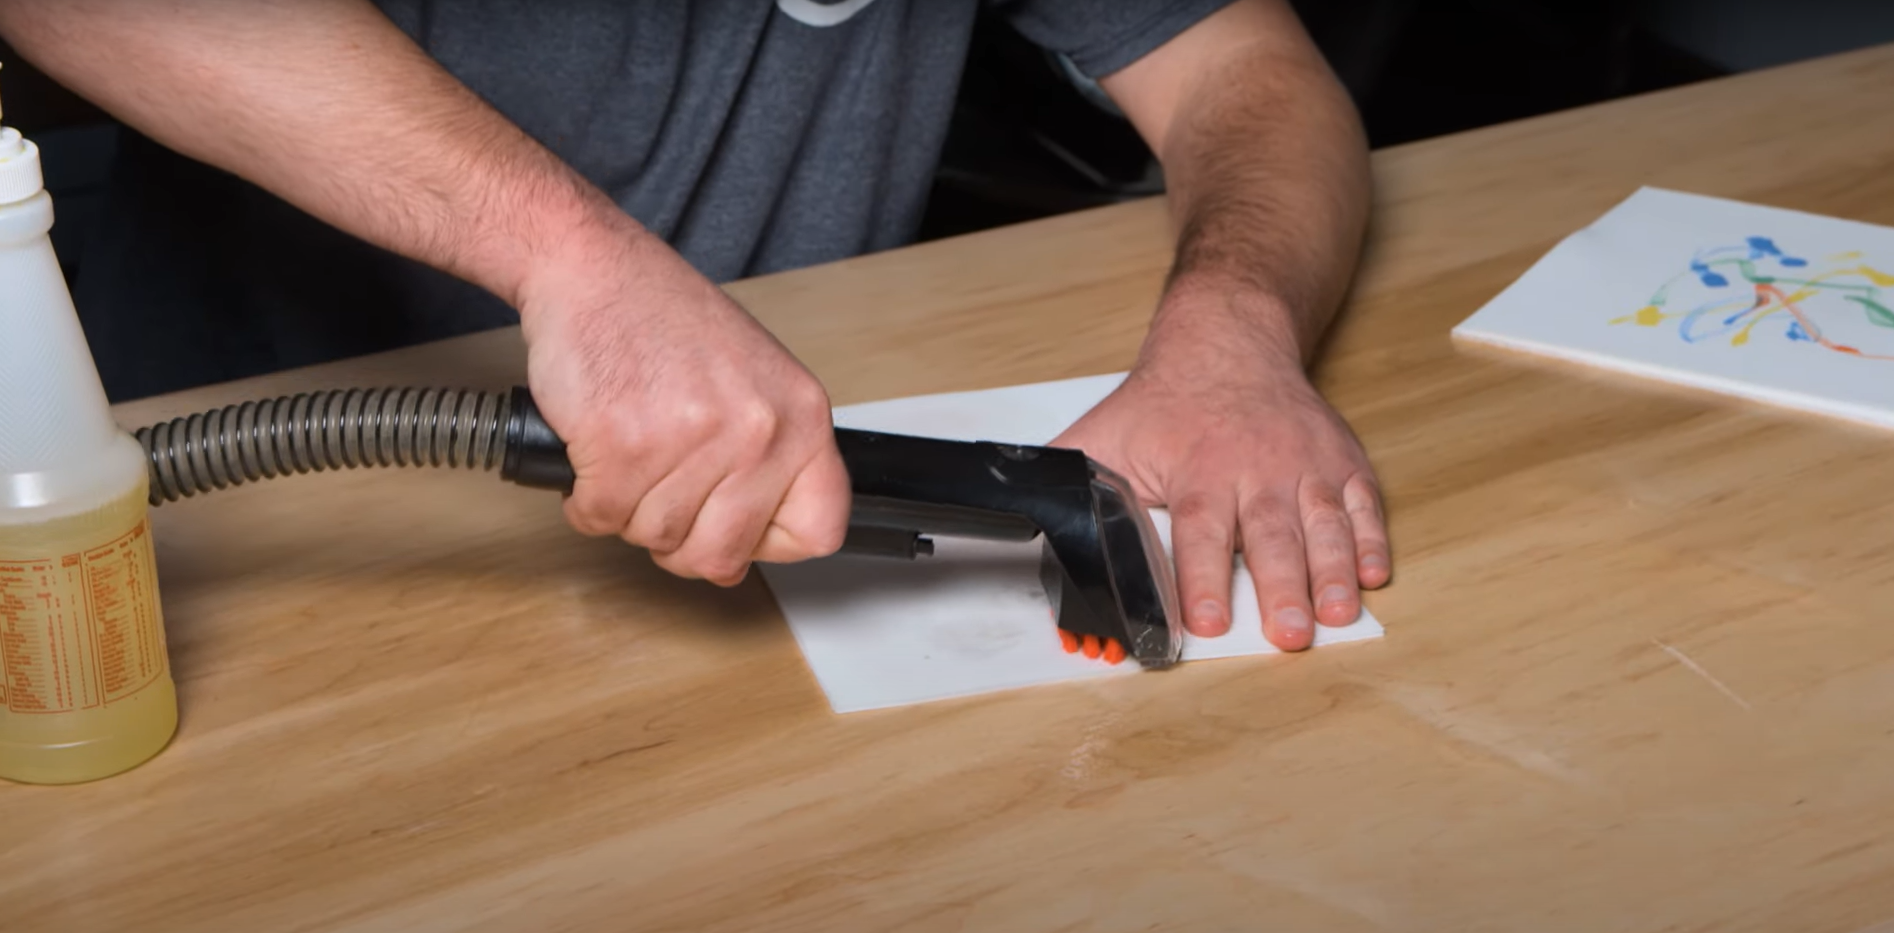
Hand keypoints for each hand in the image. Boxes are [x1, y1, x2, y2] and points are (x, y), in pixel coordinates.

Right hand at [516, 226, 850, 584]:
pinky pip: (601, 517)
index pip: (817, 531)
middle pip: (722, 556)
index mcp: (802, 417)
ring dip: (628, 512)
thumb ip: (766, 461)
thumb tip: (745, 551)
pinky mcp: (624, 443)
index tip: (737, 530)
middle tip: (660, 500)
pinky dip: (586, 501)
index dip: (767, 544)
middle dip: (680, 543)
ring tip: (628, 458)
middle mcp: (758, 430)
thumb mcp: (755, 383)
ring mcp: (692, 438)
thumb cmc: (666, 321)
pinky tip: (595, 457)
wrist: (596, 269)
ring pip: (656, 537)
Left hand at [1052, 303, 1388, 650]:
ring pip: (1324, 525)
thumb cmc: (1166, 402)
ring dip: (1333, 573)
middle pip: (1270, 536)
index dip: (1203, 579)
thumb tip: (1021, 516)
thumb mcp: (1107, 433)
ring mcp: (1304, 466)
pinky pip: (1363, 504)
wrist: (1228, 341)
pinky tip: (1373, 576)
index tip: (1206, 622)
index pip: (1200, 532)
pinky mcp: (1340, 463)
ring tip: (1337, 616)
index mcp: (1198, 469)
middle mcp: (1256, 469)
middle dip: (1281, 588)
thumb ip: (1074, 479)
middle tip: (1288, 635)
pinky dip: (1372, 540)